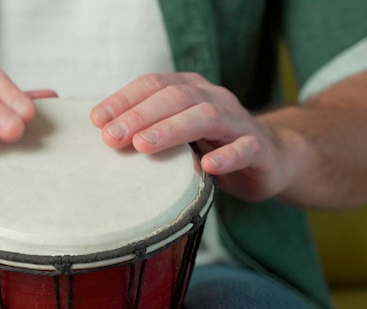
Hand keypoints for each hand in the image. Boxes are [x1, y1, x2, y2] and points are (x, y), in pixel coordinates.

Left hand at [90, 72, 293, 202]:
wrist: (270, 158)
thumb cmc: (211, 145)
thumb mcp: (177, 133)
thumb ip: (148, 129)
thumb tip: (103, 136)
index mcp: (190, 89)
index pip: (153, 84)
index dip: (124, 99)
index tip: (97, 120)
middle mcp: (213, 98)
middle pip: (175, 97)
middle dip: (140, 115)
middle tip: (112, 137)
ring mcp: (238, 122)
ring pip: (206, 117)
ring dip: (172, 129)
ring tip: (144, 145)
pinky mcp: (258, 149)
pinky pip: (244, 148)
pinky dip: (225, 156)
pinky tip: (206, 167)